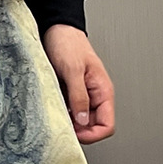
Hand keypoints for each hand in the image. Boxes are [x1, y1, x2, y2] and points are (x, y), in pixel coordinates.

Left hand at [42, 24, 114, 144]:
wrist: (57, 29)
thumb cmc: (68, 43)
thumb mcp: (73, 70)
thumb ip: (79, 97)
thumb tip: (82, 121)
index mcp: (103, 91)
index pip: (107, 125)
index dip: (93, 134)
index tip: (77, 133)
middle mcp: (95, 96)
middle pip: (94, 128)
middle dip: (80, 131)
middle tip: (63, 126)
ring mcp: (83, 97)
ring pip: (81, 122)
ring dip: (70, 123)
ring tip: (58, 115)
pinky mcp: (71, 95)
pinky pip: (70, 113)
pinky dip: (63, 115)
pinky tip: (55, 110)